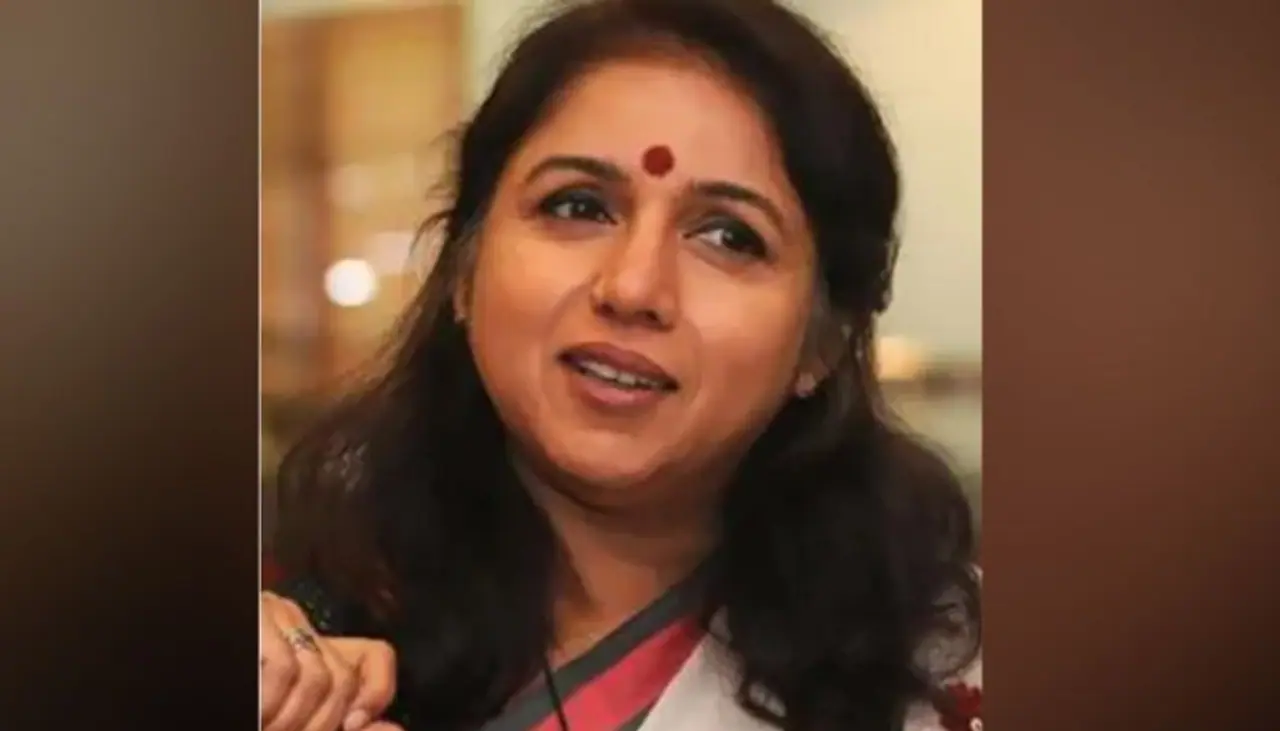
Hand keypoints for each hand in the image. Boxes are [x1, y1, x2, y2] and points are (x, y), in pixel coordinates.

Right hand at [260, 592, 399, 730]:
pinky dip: (270, 704)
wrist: (173, 696)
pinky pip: (285, 668)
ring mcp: (278, 614)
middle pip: (345, 677)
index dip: (377, 694)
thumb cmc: (260, 706)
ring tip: (266, 727)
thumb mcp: (299, 718)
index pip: (377, 655)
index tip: (352, 725)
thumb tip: (395, 730)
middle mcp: (300, 623)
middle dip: (322, 724)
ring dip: (291, 722)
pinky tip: (258, 713)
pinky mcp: (258, 615)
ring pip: (318, 676)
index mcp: (312, 646)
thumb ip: (338, 722)